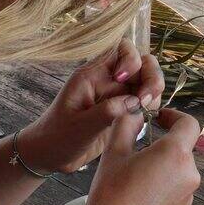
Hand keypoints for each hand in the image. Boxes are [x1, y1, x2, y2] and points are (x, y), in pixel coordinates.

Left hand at [20, 39, 163, 172]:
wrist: (49, 155)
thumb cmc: (58, 137)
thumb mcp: (81, 126)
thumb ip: (108, 111)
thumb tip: (135, 101)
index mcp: (92, 75)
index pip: (122, 49)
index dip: (132, 60)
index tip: (125, 81)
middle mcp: (107, 80)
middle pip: (142, 63)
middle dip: (151, 77)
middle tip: (147, 101)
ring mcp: (116, 94)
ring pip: (146, 81)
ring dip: (153, 93)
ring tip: (146, 110)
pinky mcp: (122, 109)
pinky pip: (144, 100)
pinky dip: (150, 106)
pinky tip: (143, 119)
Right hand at [54, 109, 200, 204]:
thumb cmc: (110, 197)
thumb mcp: (114, 152)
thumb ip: (127, 124)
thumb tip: (135, 113)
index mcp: (175, 154)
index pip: (189, 124)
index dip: (174, 115)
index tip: (159, 118)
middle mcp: (189, 174)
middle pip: (182, 148)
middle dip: (162, 144)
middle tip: (135, 150)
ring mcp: (188, 195)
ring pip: (178, 168)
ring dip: (161, 165)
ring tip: (134, 176)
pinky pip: (176, 188)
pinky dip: (163, 184)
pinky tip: (139, 195)